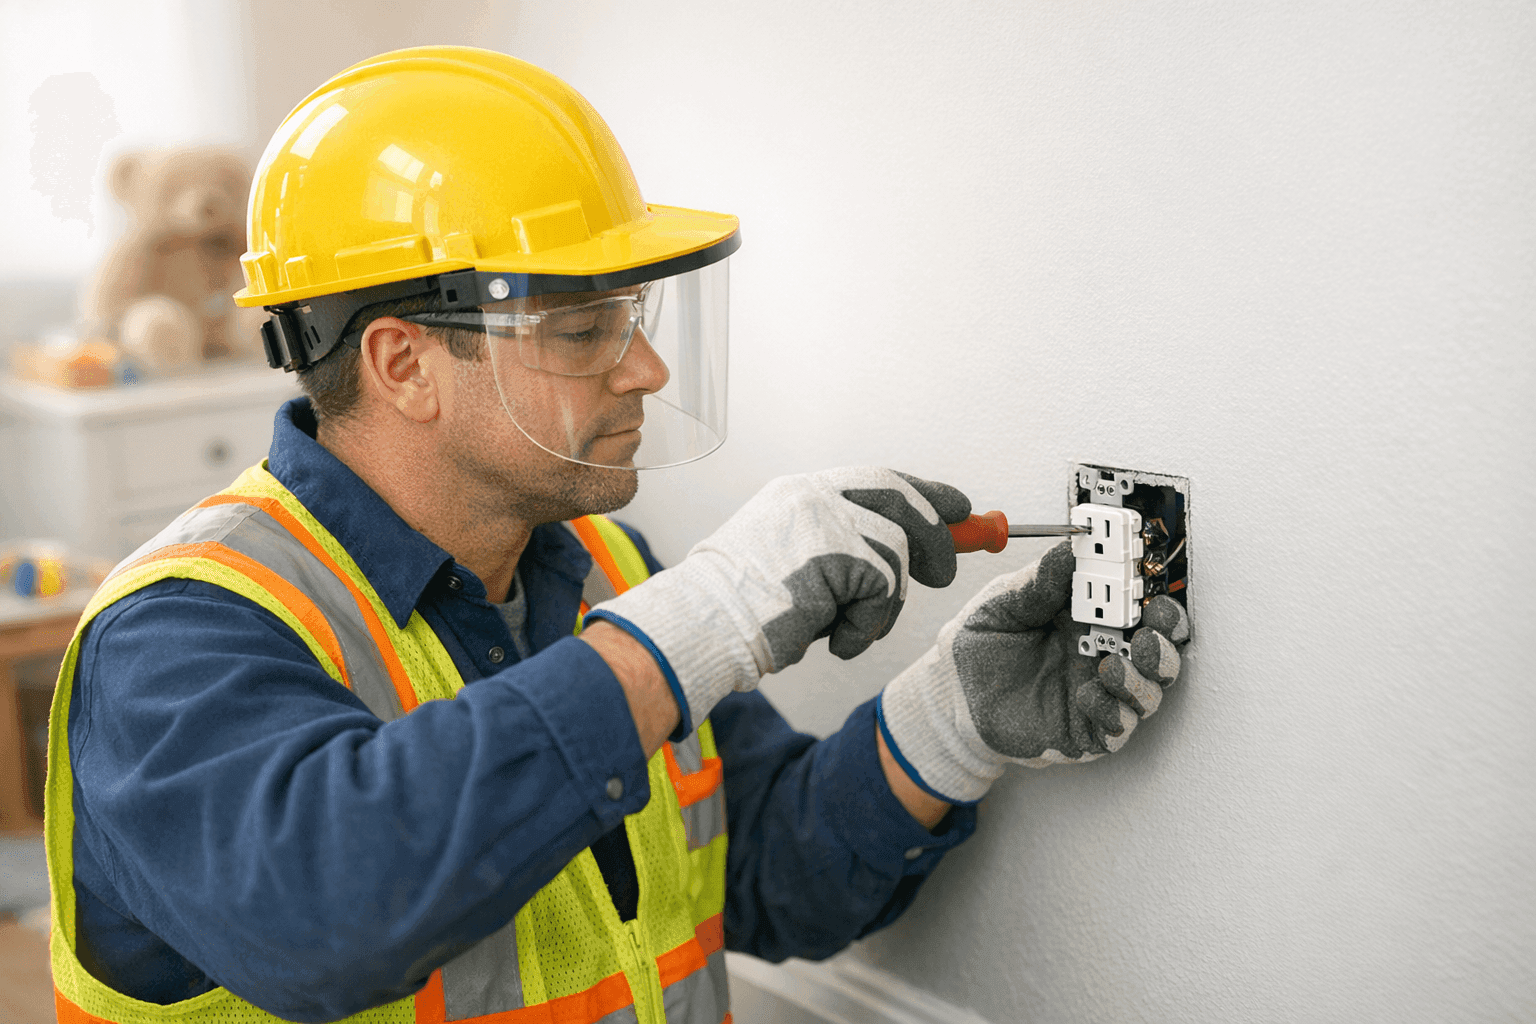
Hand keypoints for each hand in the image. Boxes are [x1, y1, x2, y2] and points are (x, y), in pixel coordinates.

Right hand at [588, 468, 970, 732]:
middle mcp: (812, 495)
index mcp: (800, 492)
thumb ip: (841, 546)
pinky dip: (867, 624)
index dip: (925, 493)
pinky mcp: (833, 553)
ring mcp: (822, 520)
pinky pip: (883, 589)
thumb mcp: (792, 562)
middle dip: (937, 534)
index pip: (879, 480)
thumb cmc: (741, 611)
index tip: (959, 508)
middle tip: (945, 572)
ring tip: (850, 628)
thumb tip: (910, 554)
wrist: (701, 627)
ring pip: (896, 553)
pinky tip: (835, 640)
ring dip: (884, 604)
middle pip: (901, 498)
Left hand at [878, 542, 1189, 803]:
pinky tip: (1088, 695)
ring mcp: (1100, 694)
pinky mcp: (1087, 732)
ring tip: (1115, 665)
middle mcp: (1106, 655)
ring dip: (1143, 677)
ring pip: (1149, 691)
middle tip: (1154, 623)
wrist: (954, 691)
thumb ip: (1041, 580)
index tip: (1147, 580)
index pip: (1141, 605)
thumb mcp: (1007, 602)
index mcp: (1093, 618)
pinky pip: (1117, 729)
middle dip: (1166, 636)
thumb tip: (1071, 548)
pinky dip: (1112, 712)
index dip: (1153, 593)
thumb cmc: (985, 643)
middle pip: (1161, 648)